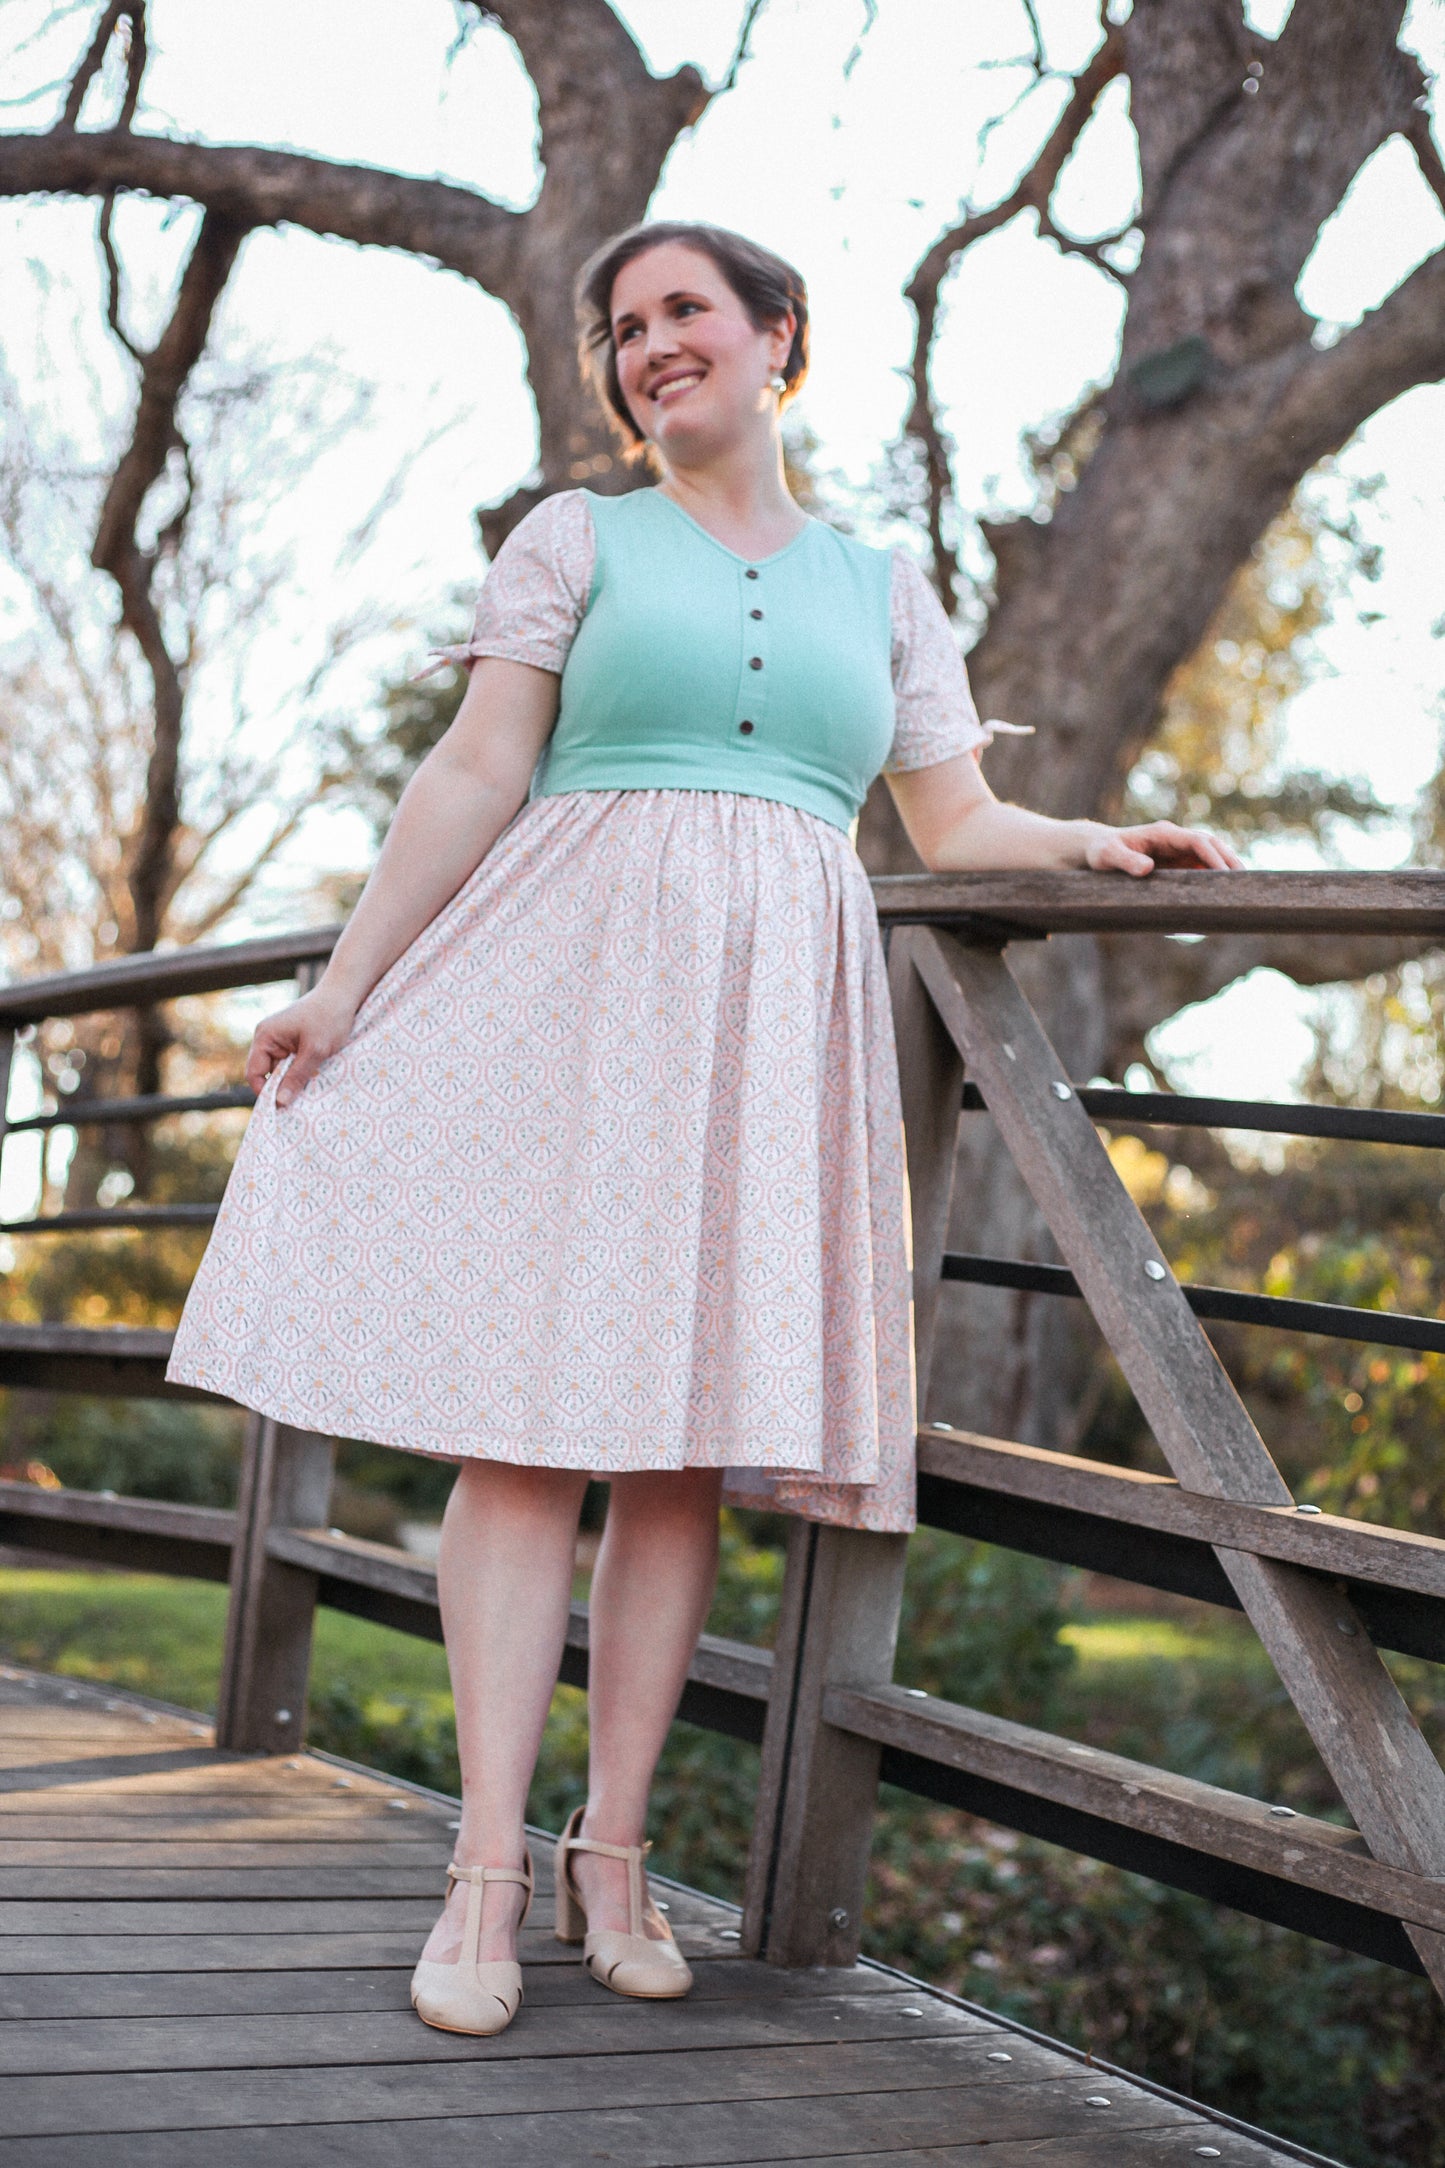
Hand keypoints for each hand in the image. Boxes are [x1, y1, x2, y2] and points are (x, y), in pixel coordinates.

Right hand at [245, 986, 358, 1106]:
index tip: (282, 1108)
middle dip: (281, 1087)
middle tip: (299, 1104)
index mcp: (265, 1036)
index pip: (254, 1073)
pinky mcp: (292, 1041)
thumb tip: (280, 1103)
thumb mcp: (315, 1051)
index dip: (265, 1093)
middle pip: (266, 1073)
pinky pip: (291, 1063)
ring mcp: (280, 1038)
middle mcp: (267, 1037)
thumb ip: (297, 1076)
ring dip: (293, 1080)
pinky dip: (300, 1071)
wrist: (344, 994)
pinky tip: (314, 1077)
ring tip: (309, 1090)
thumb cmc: (329, 1018)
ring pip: (280, 1070)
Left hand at [1081, 819, 1242, 877]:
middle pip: (1210, 846)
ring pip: (1208, 858)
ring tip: (1240, 891)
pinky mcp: (1175, 864)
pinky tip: (1218, 897)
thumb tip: (1147, 870)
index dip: (1213, 856)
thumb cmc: (1100, 851)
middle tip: (1245, 881)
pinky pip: (1198, 870)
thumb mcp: (1107, 856)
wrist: (1096, 850)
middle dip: (1229, 861)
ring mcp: (1176, 852)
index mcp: (1163, 834)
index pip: (1197, 841)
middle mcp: (1174, 840)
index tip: (1225, 873)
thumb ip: (1126, 861)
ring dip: (1224, 870)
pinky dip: (1210, 881)